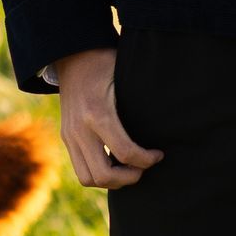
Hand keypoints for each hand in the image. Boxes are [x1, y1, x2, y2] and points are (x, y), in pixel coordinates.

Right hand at [54, 47, 163, 190]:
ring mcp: (70, 135)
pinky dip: (100, 173)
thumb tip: (169, 122)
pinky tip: (116, 161)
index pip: (126, 153)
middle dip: (129, 178)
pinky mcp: (66, 138)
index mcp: (98, 113)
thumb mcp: (126, 76)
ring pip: (88, 179)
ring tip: (130, 169)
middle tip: (144, 167)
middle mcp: (80, 129)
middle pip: (103, 175)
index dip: (147, 160)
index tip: (158, 155)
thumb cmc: (105, 63)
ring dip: (112, 181)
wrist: (70, 55)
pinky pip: (81, 169)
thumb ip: (140, 102)